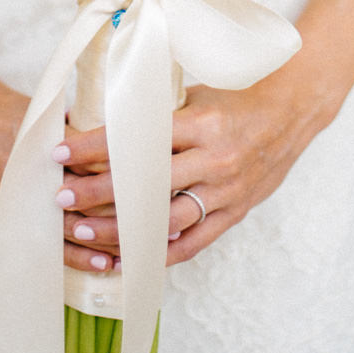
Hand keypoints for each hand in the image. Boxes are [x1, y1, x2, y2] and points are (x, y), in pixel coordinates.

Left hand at [54, 60, 338, 268]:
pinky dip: (158, 252)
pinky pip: (192, 241)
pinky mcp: (234, 211)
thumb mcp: (198, 95)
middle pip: (144, 184)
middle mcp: (213, 159)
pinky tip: (127, 257)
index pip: (136, 139)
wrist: (293, 111)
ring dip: (120, 230)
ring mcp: (225, 190)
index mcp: (200, 123)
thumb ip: (159, 112)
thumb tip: (105, 116)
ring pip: (163, 220)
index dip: (93, 147)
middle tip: (60, 198)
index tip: (60, 152)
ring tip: (82, 233)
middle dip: (96, 194)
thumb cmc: (239, 96)